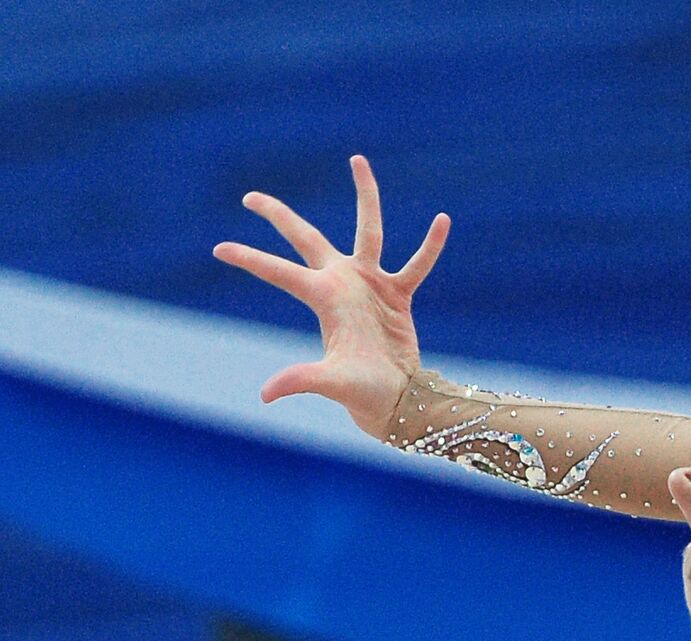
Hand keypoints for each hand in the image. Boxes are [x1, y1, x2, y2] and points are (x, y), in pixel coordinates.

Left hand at [213, 154, 450, 439]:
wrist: (397, 399)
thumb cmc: (362, 394)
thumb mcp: (331, 382)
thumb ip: (301, 380)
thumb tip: (265, 395)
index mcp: (323, 298)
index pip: (279, 271)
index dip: (250, 259)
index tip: (218, 249)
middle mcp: (342, 283)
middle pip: (306, 237)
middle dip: (279, 216)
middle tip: (249, 196)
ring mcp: (371, 285)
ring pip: (368, 230)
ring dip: (365, 196)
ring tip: (357, 160)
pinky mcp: (399, 295)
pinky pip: (417, 264)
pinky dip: (430, 246)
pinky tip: (442, 220)